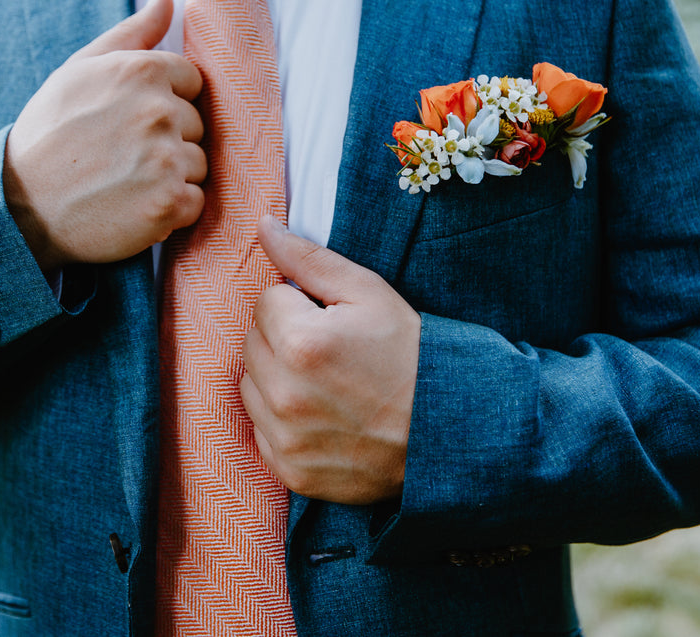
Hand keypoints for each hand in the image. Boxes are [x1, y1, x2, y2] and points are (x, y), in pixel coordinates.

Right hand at [3, 0, 204, 270]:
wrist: (19, 205)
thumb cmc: (49, 134)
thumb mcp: (80, 70)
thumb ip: (132, 34)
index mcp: (143, 71)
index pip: (191, 82)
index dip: (165, 103)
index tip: (130, 122)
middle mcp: (159, 111)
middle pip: (197, 125)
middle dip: (169, 140)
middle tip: (121, 156)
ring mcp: (166, 159)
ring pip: (198, 165)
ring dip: (171, 177)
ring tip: (125, 182)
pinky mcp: (169, 203)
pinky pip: (196, 202)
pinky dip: (172, 210)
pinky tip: (135, 207)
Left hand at [240, 216, 420, 504]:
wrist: (448, 429)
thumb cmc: (410, 354)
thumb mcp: (369, 293)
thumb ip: (308, 259)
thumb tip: (263, 227)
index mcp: (301, 342)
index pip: (266, 302)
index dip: (300, 306)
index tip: (334, 323)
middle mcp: (285, 394)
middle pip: (253, 344)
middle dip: (284, 339)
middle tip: (333, 353)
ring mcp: (285, 438)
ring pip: (251, 386)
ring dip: (277, 379)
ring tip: (328, 385)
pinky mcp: (289, 471)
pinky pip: (261, 430)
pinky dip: (283, 422)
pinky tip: (323, 416)